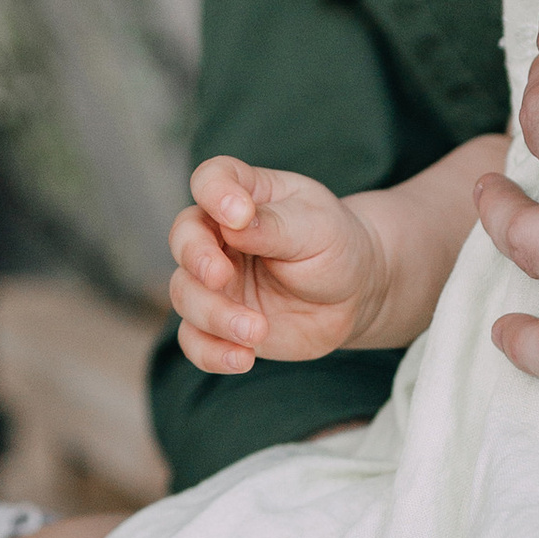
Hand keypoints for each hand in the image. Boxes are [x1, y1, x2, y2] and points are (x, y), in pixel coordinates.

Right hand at [168, 154, 387, 372]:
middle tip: (221, 276)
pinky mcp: (219, 324)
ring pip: (185, 293)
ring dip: (213, 314)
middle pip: (184, 237)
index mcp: (244, 195)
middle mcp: (219, 235)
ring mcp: (216, 282)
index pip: (211, 179)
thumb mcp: (316, 228)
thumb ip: (274, 225)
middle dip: (196, 257)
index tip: (237, 214)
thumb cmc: (335, 246)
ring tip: (257, 330)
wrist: (354, 295)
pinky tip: (243, 358)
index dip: (214, 192)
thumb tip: (234, 223)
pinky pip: (195, 339)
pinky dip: (211, 352)